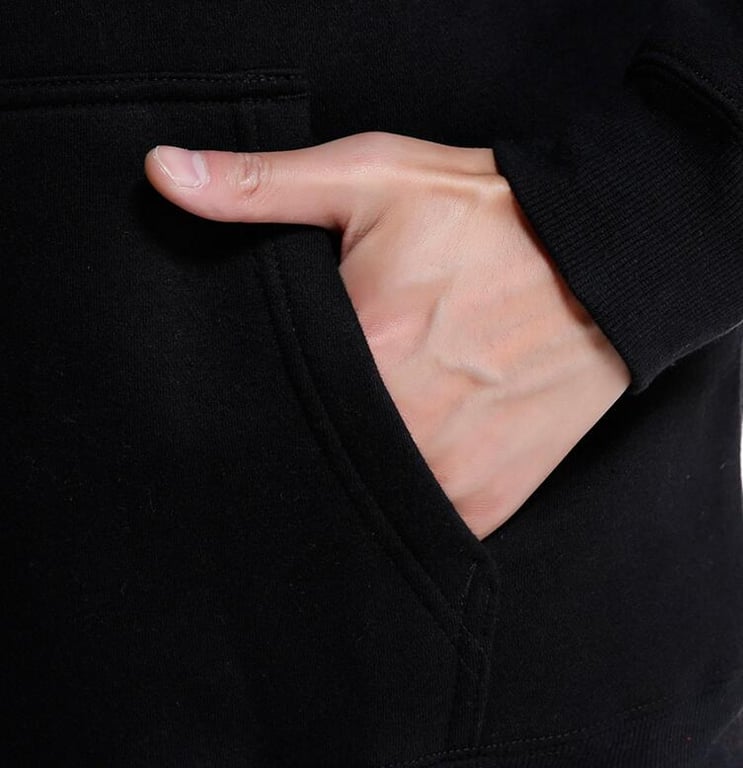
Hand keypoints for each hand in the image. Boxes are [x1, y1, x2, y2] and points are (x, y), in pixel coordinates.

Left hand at [144, 131, 630, 539]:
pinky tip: (411, 451)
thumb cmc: (489, 218)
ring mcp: (450, 476)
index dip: (258, 391)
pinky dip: (404, 499)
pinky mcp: (486, 503)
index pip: (265, 401)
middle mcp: (405, 429)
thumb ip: (259, 186)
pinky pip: (421, 523)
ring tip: (372, 421)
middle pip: (312, 456)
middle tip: (323, 397)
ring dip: (353, 470)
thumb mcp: (372, 178)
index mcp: (366, 352)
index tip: (274, 376)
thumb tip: (160, 174)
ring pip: (363, 499)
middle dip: (304, 433)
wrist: (606, 263)